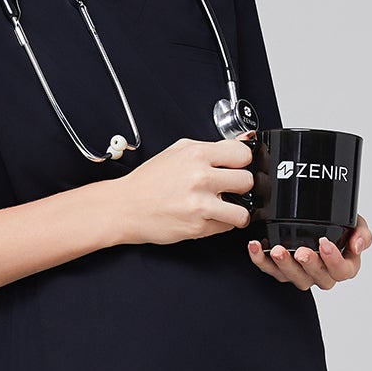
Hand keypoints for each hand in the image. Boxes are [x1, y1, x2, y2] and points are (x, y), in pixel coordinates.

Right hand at [112, 136, 253, 244]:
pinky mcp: (198, 227)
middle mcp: (200, 177)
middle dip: (239, 186)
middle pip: (247, 181)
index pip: (243, 154)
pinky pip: (226, 227)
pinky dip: (220, 224)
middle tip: (228, 188)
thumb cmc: (149, 181)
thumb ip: (209, 148)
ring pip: (243, 211)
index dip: (242, 162)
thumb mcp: (177, 152)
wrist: (125, 206)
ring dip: (236, 211)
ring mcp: (200, 204)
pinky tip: (206, 216)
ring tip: (224, 207)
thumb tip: (240, 143)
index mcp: (196, 154)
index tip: (236, 167)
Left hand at [246, 217, 371, 290]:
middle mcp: (322, 274)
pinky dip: (260, 259)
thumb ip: (361, 233)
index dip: (334, 261)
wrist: (315, 218)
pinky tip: (256, 246)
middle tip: (301, 251)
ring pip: (293, 277)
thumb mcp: (356, 223)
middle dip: (308, 265)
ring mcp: (301, 274)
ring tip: (277, 250)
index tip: (325, 244)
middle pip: (317, 278)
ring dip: (283, 265)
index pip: (342, 271)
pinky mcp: (280, 271)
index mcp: (343, 266)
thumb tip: (357, 245)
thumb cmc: (338, 225)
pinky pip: (270, 270)